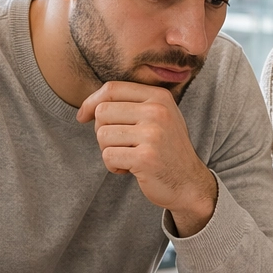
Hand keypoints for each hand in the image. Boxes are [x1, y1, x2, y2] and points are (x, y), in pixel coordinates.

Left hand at [77, 81, 217, 235]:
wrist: (189, 183)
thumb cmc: (167, 150)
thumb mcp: (158, 118)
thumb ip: (131, 105)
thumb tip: (90, 106)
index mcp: (159, 97)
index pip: (112, 88)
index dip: (91, 102)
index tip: (83, 117)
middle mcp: (157, 111)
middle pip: (102, 112)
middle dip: (102, 131)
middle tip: (119, 145)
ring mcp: (153, 134)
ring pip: (102, 135)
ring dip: (108, 150)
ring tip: (128, 157)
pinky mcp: (145, 157)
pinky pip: (108, 156)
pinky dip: (113, 166)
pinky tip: (130, 169)